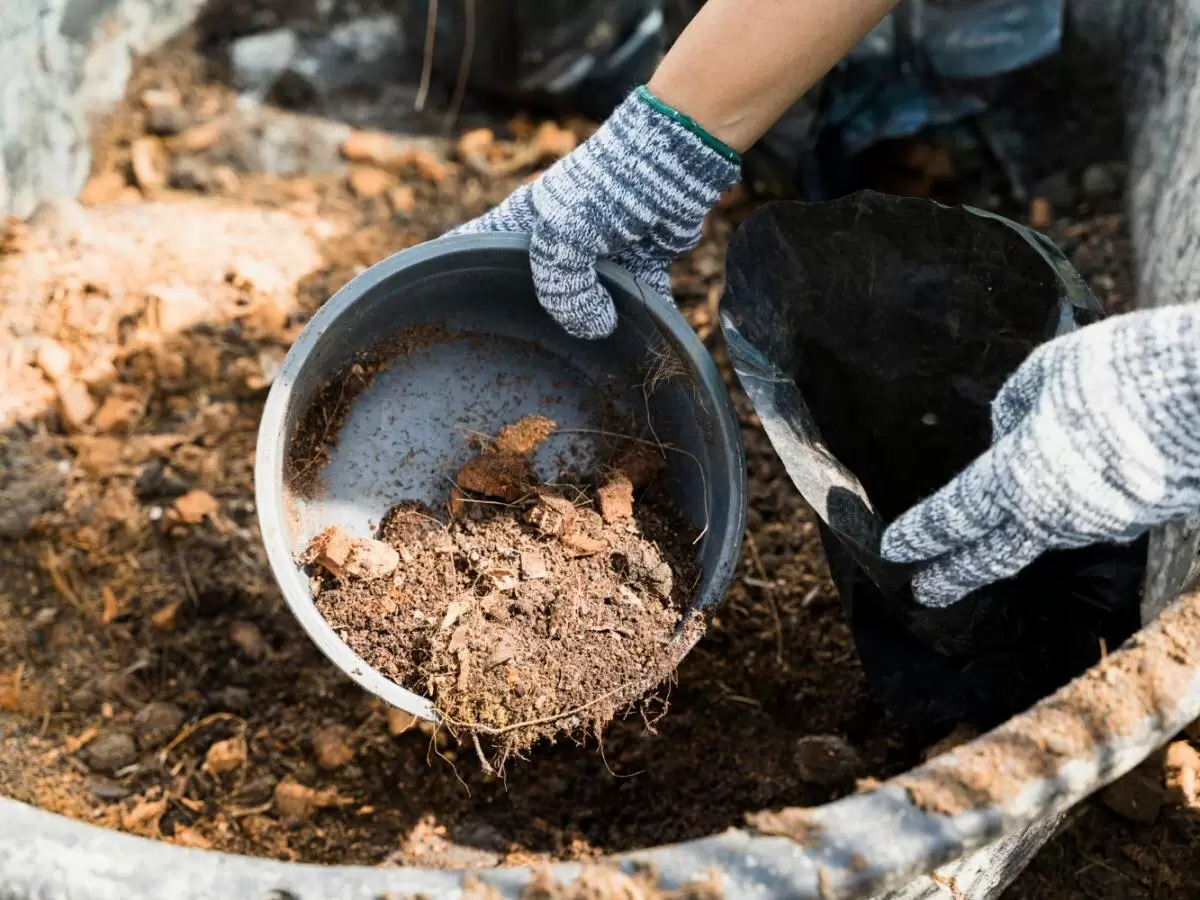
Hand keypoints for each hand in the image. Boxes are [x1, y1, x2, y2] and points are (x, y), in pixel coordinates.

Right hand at [451, 88, 739, 339]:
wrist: (672, 162)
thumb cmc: (604, 189)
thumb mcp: (565, 237)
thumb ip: (564, 290)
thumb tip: (593, 329)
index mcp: (523, 226)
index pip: (472, 245)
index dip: (451, 269)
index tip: (432, 303)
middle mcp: (556, 242)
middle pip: (533, 288)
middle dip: (530, 319)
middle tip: (519, 358)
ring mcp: (598, 254)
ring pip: (588, 302)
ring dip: (594, 326)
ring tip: (586, 362)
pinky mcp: (639, 261)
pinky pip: (638, 298)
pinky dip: (644, 317)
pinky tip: (644, 343)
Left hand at [881, 305, 1199, 606]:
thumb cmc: (1118, 376)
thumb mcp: (1046, 373)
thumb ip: (1015, 406)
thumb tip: (1009, 431)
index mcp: (1015, 480)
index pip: (952, 516)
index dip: (920, 534)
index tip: (892, 550)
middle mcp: (1053, 515)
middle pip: (993, 556)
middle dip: (956, 575)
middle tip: (925, 593)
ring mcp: (1100, 522)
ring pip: (1045, 535)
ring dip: (1015, 540)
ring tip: (991, 543)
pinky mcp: (1141, 515)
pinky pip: (1088, 517)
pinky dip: (1065, 515)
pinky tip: (1066, 498)